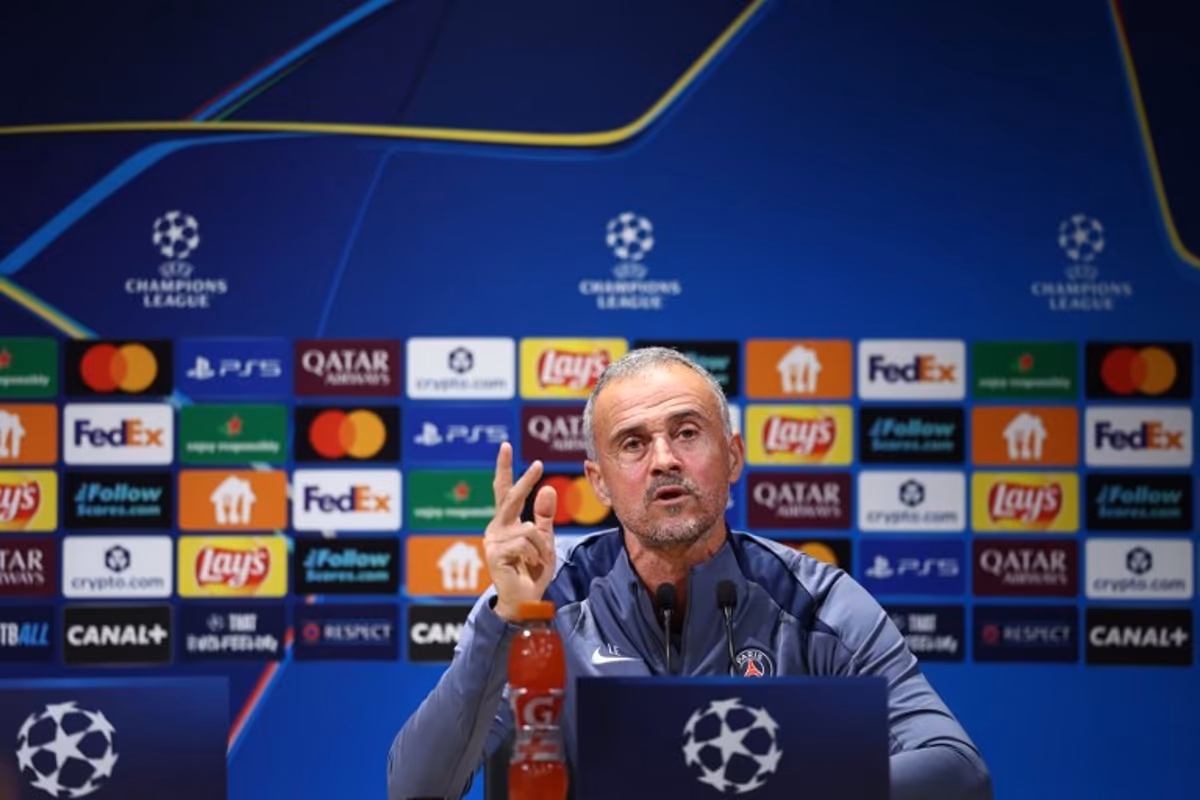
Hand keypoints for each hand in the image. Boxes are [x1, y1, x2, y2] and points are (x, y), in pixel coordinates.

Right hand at [484, 442, 557, 621]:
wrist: (525, 601)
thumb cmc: (532, 571)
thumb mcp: (544, 540)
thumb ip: (544, 516)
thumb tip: (547, 488)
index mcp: (506, 522)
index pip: (504, 491)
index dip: (505, 468)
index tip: (506, 446)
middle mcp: (496, 528)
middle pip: (511, 497)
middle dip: (525, 481)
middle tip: (537, 465)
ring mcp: (493, 540)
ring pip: (529, 529)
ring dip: (541, 548)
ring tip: (535, 563)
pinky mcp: (495, 553)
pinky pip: (526, 544)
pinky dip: (534, 556)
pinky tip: (526, 568)